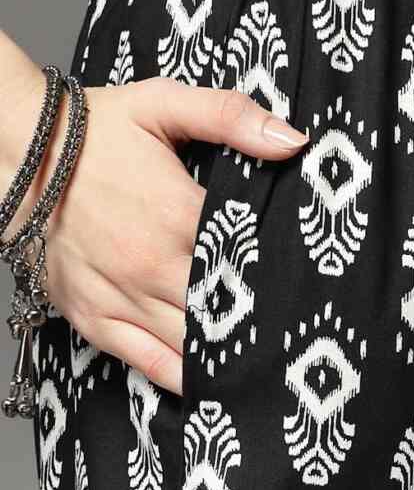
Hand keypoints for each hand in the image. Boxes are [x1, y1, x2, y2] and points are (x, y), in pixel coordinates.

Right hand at [13, 75, 308, 396]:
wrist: (17, 150)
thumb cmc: (95, 129)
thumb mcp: (164, 104)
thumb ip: (231, 116)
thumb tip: (295, 140)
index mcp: (180, 215)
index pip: (249, 260)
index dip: (282, 277)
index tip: (309, 289)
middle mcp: (153, 264)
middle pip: (226, 311)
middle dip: (262, 324)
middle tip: (296, 338)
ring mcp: (122, 297)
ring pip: (193, 345)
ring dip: (228, 357)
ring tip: (266, 369)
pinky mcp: (94, 318)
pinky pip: (147, 363)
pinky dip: (182, 378)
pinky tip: (212, 385)